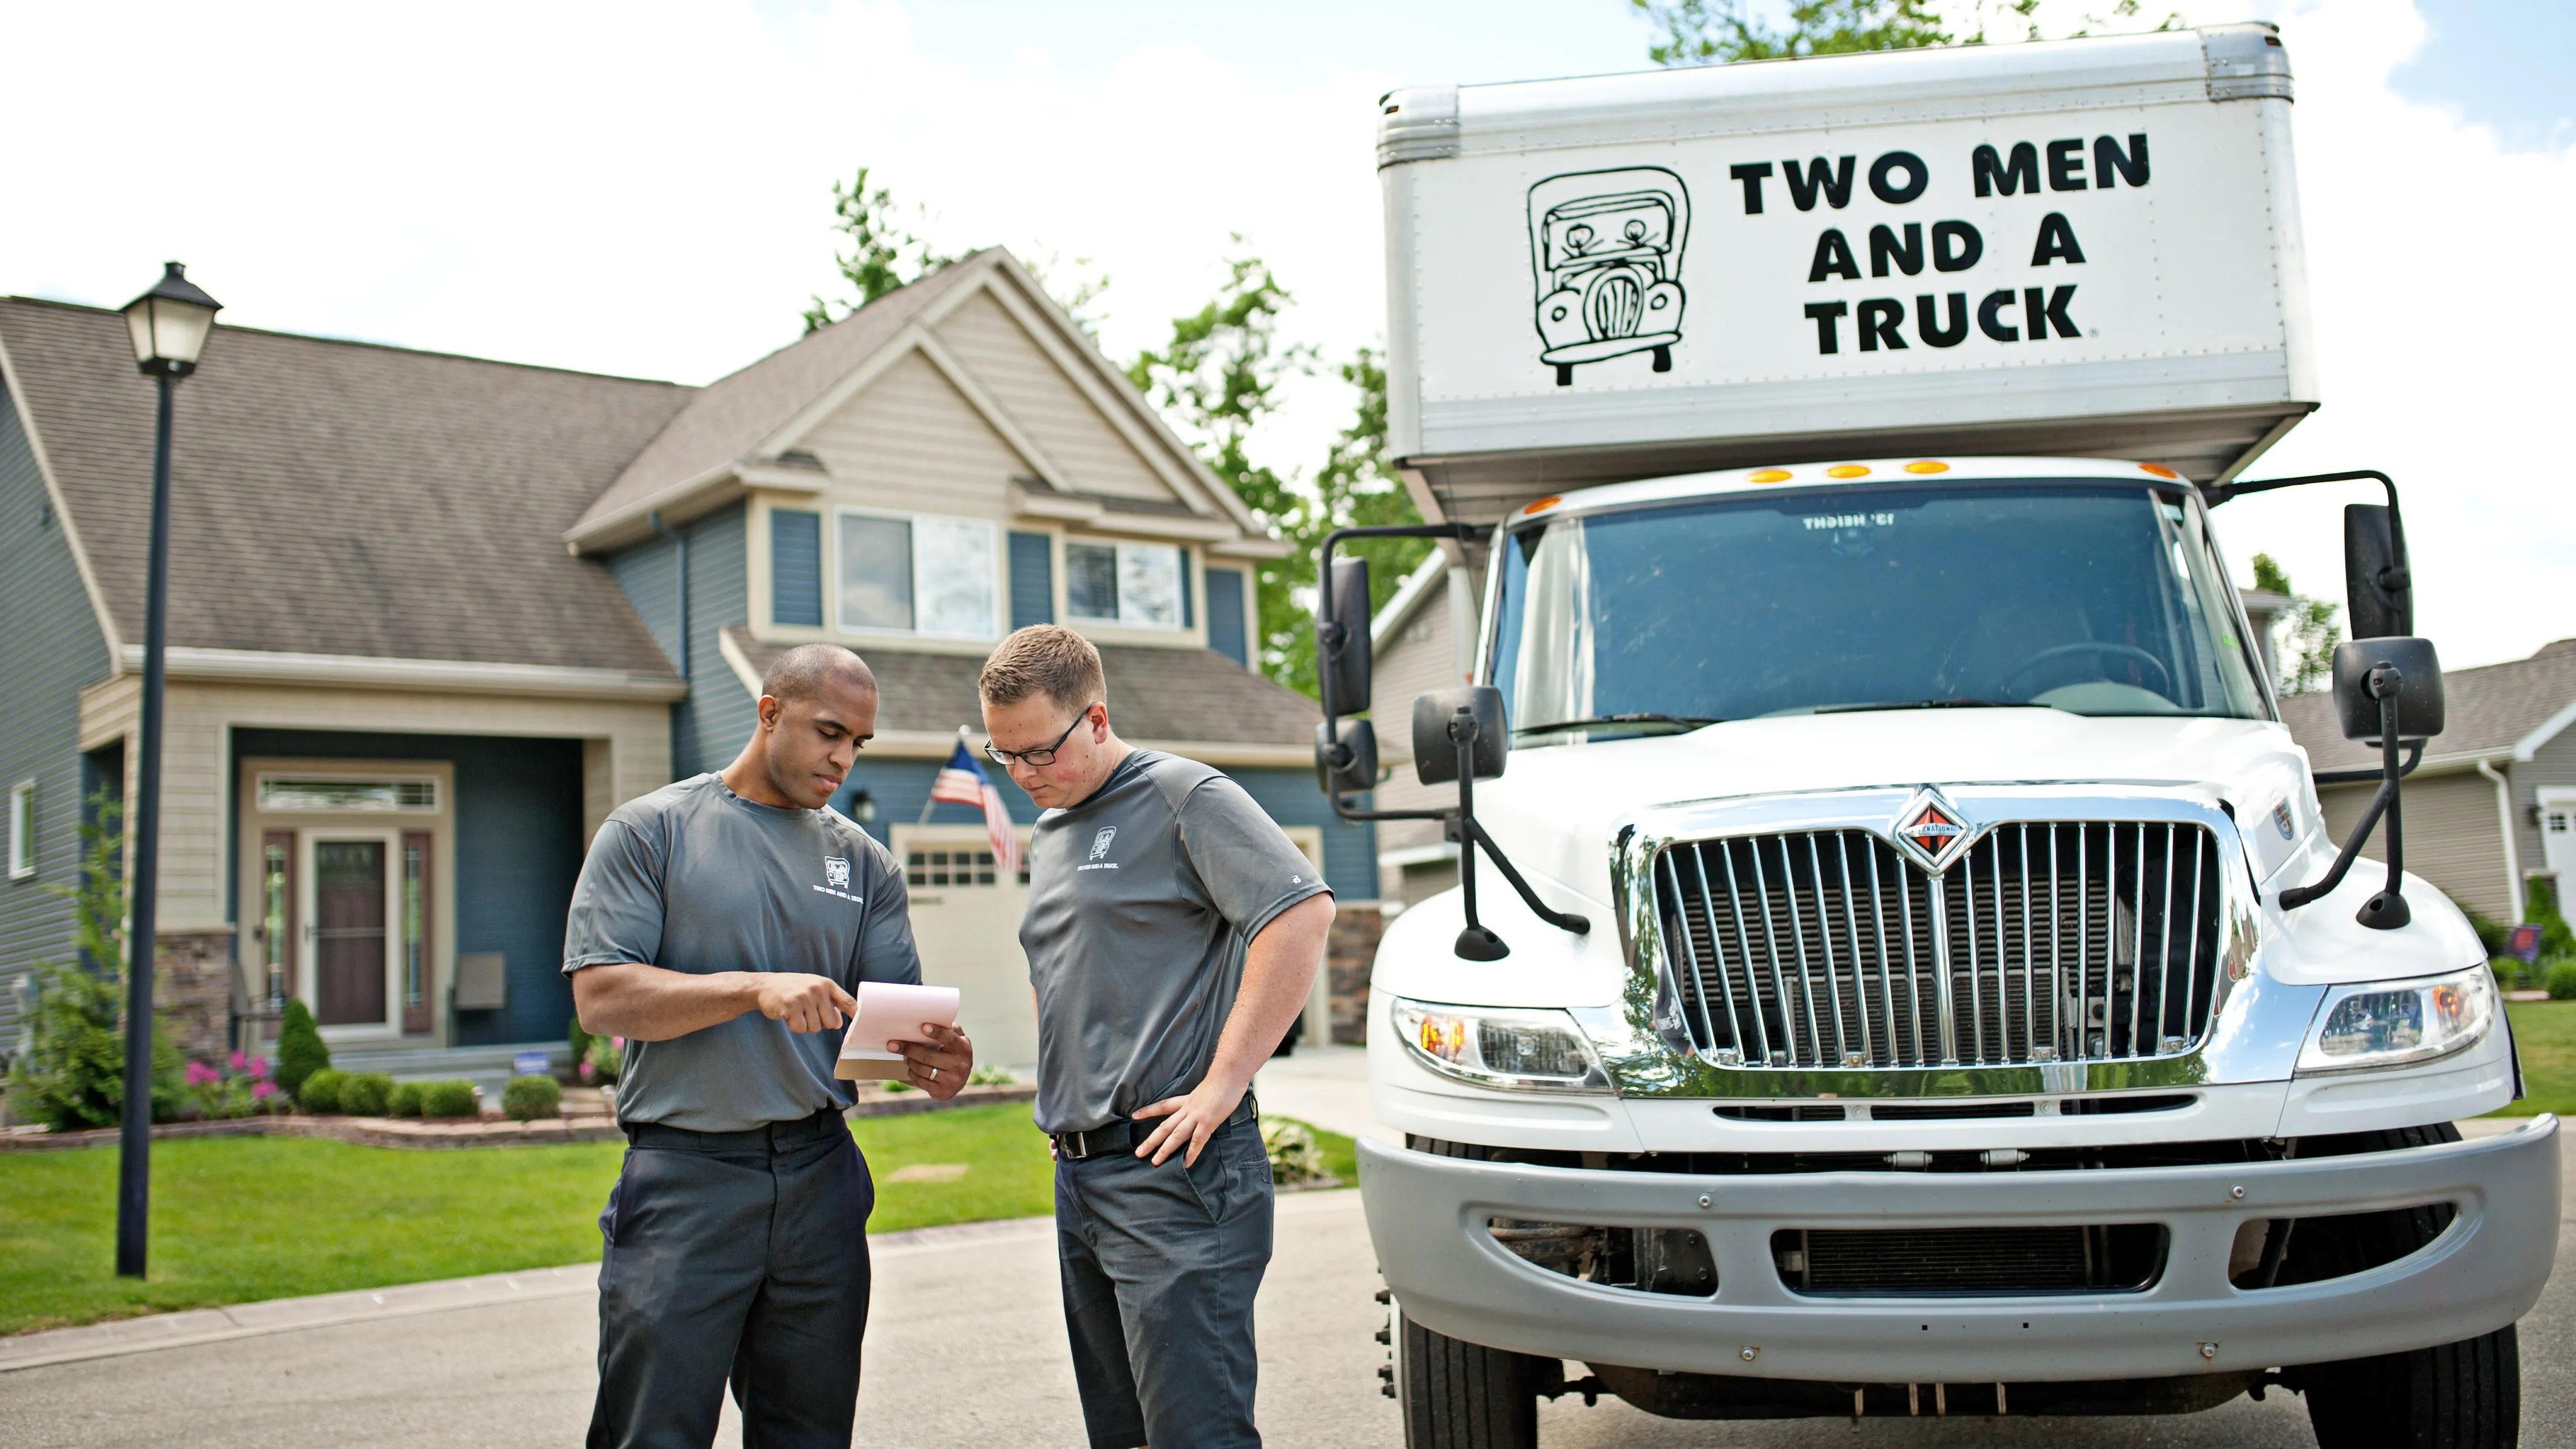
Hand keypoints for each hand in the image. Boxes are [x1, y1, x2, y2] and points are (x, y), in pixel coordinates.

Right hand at [749, 973, 855, 1033]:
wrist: (765, 985)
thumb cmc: (792, 989)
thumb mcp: (813, 991)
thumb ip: (828, 1005)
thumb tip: (839, 1023)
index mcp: (827, 984)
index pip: (848, 1002)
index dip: (857, 1015)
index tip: (864, 1024)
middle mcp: (818, 989)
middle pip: (830, 1022)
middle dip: (818, 1023)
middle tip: (805, 1013)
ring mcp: (804, 996)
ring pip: (814, 1028)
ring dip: (804, 1025)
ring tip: (795, 1012)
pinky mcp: (791, 1005)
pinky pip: (800, 1028)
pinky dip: (793, 1026)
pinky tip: (787, 1015)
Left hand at [899, 1022, 972, 1100]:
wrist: (960, 1080)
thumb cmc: (955, 1053)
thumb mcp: (958, 1040)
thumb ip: (950, 1029)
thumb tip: (933, 1017)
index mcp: (964, 1049)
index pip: (950, 1039)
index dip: (936, 1033)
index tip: (922, 1027)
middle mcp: (960, 1065)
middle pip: (929, 1056)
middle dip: (908, 1049)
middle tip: (892, 1044)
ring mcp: (951, 1080)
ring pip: (922, 1069)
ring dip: (909, 1061)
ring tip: (904, 1056)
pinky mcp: (942, 1092)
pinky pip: (921, 1082)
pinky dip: (912, 1074)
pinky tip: (910, 1069)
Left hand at [1133, 1072, 1248, 1166]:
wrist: (1229, 1074)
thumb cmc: (1223, 1079)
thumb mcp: (1206, 1089)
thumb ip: (1201, 1100)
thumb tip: (1202, 1106)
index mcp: (1187, 1100)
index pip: (1163, 1106)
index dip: (1148, 1111)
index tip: (1134, 1116)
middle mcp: (1187, 1109)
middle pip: (1165, 1126)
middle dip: (1151, 1140)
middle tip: (1138, 1153)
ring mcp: (1196, 1116)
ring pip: (1176, 1135)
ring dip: (1165, 1149)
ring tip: (1155, 1162)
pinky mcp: (1208, 1122)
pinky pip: (1197, 1141)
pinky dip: (1191, 1153)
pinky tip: (1186, 1164)